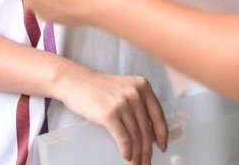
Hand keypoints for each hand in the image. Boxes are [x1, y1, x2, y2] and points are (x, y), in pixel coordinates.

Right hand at [54, 64, 168, 164]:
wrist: (76, 82)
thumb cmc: (99, 89)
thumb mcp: (125, 90)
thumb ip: (139, 105)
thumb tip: (151, 133)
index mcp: (143, 86)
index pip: (158, 115)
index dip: (162, 134)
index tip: (162, 147)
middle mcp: (136, 93)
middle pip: (146, 129)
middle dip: (148, 150)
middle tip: (146, 162)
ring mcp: (123, 103)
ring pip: (136, 137)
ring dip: (137, 154)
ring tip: (136, 163)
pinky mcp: (109, 114)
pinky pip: (123, 139)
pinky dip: (127, 151)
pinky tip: (126, 156)